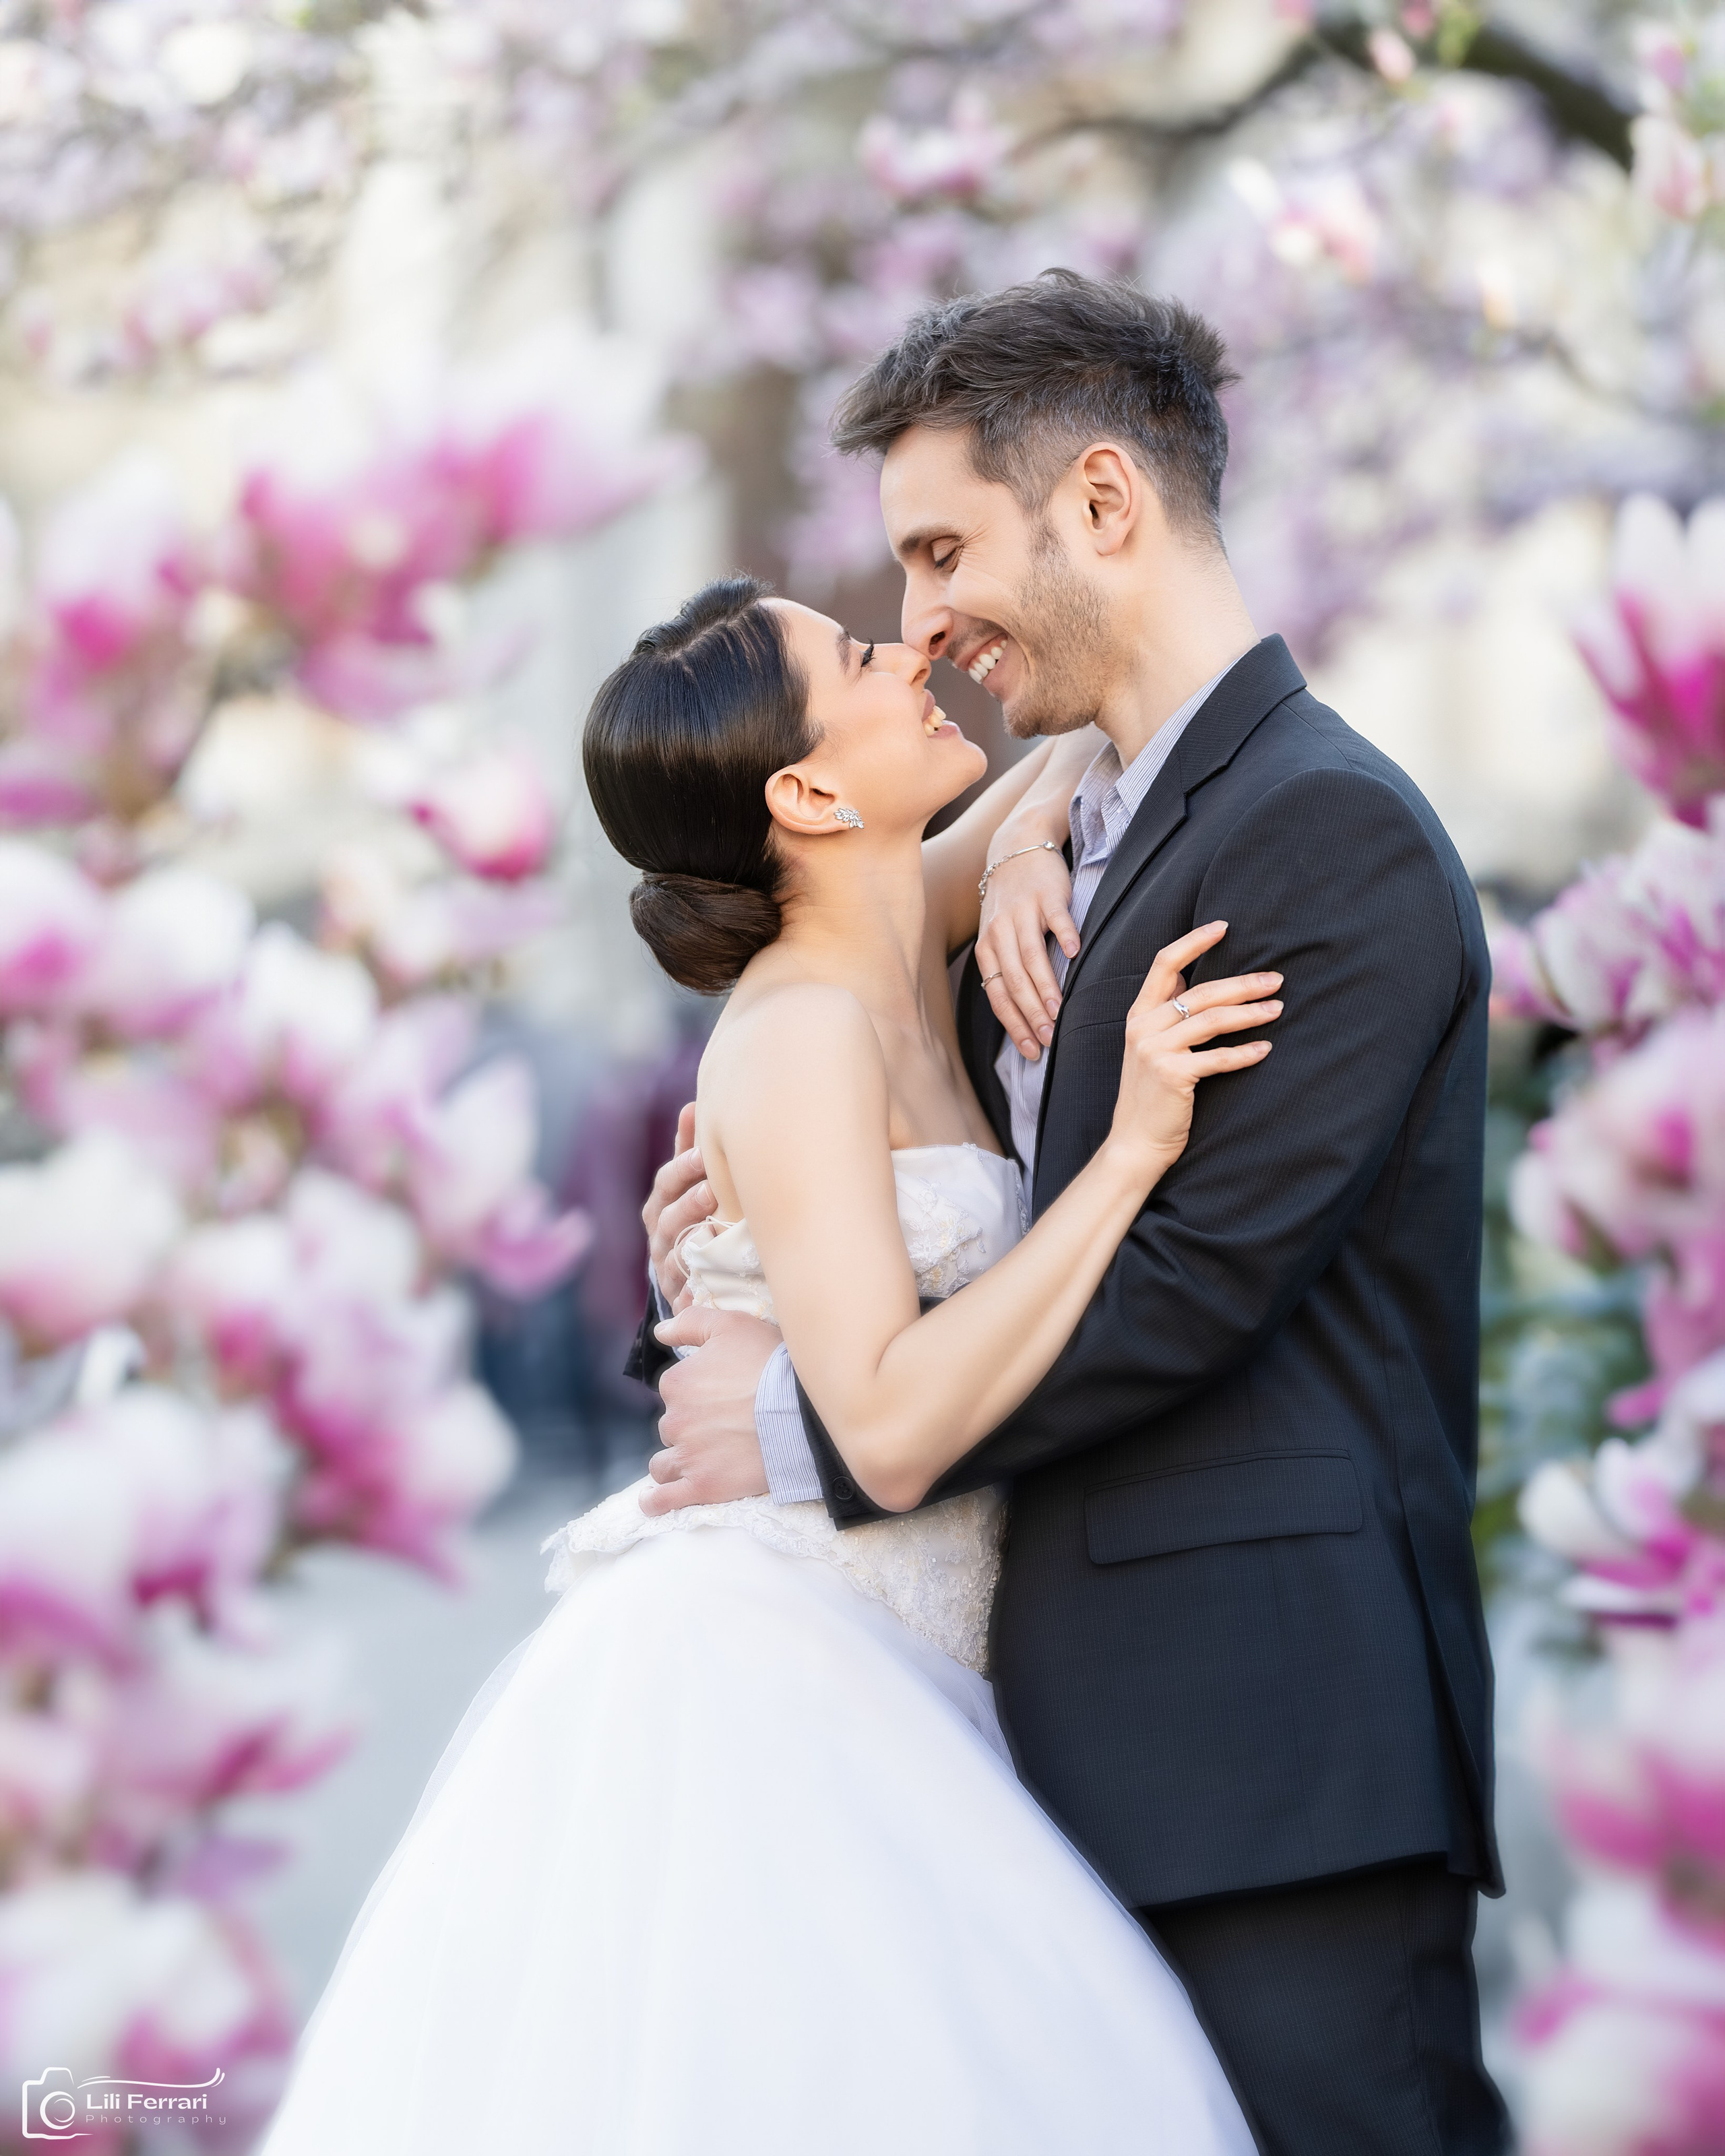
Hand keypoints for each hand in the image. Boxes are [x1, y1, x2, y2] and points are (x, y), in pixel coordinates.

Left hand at [640, 1304, 780, 1515]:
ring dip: (676, 1461)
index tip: (722, 1394)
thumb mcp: (731, 1325)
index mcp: (677, 1383)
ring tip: (700, 1460)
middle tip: (725, 1425)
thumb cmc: (770, 1365)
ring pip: (664, 1463)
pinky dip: (656, 1502)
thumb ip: (690, 1322)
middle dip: (691, 1426)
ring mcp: (687, 1457)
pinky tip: (654, 1501)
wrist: (800, 1413)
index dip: (697, 1390)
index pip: (675, 1388)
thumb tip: (661, 1331)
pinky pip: (663, 1500)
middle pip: (673, 1426)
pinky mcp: (701, 1487)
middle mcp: (674, 1420)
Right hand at [643, 1102, 718, 1307]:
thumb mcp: (691, 1185)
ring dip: (690, 1237)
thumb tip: (694, 1105)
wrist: (691, 1279)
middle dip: (687, 1200)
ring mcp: (669, 1266)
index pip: (667, 1183)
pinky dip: (694, 1277)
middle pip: (667, 1216)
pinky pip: (684, 1287)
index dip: (682, 1168)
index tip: (703, 1153)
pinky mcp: (681, 1294)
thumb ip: (690, 1151)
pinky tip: (711, 1267)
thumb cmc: (695, 1219)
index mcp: (661, 1205)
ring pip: (674, 1250)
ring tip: (712, 1223)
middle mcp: (660, 1236)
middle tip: (710, 1186)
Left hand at [975, 839, 1078, 1061]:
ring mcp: (1023, 912)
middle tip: (1048, 1039)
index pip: (997, 995)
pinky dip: (1064, 935)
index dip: (1013, 1024)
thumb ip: (1007, 970)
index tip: (1030, 1050)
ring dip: (1044, 986)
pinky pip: (1056, 918)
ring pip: (1030, 955)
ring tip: (1058, 1011)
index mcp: (987, 948)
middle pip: (1014, 980)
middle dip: (1030, 1014)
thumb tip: (1021, 1016)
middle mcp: (1000, 932)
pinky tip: (1076, 954)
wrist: (1017, 847)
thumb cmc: (1011, 903)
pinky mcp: (1047, 895)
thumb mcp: (998, 936)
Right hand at [1105, 921, 1281, 1184]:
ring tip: (1278, 1008)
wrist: (1134, 1143)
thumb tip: (1193, 983)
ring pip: (1213, 1020)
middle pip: (1201, 991)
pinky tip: (1265, 1049)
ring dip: (1251, 1012)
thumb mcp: (1149, 1048)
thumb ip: (1166, 1015)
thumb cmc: (1150, 1095)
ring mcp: (1156, 1051)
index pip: (1164, 963)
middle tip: (1276, 979)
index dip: (1194, 941)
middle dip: (1243, 983)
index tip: (1224, 926)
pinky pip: (1219, 1058)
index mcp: (1138, 1015)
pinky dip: (1246, 1053)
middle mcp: (1144, 1027)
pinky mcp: (1173, 1075)